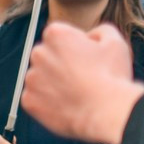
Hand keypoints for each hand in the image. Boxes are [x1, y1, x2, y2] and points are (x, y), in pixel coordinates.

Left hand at [22, 22, 143, 143]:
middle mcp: (38, 53)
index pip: (59, 35)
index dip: (76, 46)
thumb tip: (90, 36)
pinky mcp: (29, 100)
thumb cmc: (112, 76)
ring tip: (76, 92)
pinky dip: (48, 101)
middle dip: (61, 62)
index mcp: (55, 34)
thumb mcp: (115, 43)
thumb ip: (100, 31)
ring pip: (41, 77)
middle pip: (47, 55)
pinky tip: (67, 104)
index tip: (88, 58)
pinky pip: (37, 98)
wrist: (106, 112)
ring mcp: (31, 78)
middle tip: (82, 76)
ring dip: (54, 82)